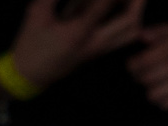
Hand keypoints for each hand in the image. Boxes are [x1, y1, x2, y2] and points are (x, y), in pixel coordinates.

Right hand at [0, 0, 146, 94]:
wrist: (30, 75)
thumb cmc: (31, 43)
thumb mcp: (37, 12)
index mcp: (77, 34)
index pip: (103, 5)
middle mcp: (94, 44)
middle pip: (129, 21)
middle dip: (137, 0)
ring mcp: (100, 50)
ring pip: (131, 32)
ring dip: (137, 10)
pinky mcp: (100, 52)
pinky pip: (124, 37)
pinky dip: (131, 20)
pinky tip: (124, 6)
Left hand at [129, 23, 167, 108]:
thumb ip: (156, 32)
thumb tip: (140, 36)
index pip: (151, 57)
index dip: (136, 64)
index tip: (129, 66)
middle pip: (155, 75)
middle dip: (141, 78)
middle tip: (136, 78)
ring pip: (164, 92)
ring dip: (151, 92)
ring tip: (147, 90)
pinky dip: (163, 102)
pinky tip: (158, 98)